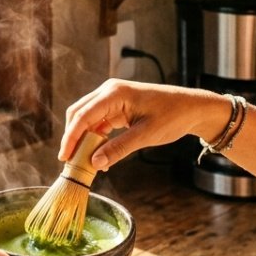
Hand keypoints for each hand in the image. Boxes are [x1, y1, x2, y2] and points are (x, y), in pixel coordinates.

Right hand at [58, 80, 227, 169]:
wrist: (192, 108)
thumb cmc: (172, 116)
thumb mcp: (146, 135)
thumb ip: (119, 149)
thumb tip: (94, 163)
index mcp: (114, 93)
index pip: (82, 116)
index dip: (70, 137)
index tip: (64, 157)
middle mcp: (109, 92)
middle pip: (78, 114)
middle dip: (72, 138)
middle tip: (70, 163)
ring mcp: (112, 98)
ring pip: (86, 119)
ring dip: (83, 139)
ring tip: (83, 162)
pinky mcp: (117, 107)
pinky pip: (98, 122)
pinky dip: (95, 138)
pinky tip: (99, 156)